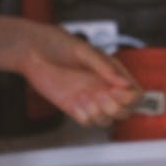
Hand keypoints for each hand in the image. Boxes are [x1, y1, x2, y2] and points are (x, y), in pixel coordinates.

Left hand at [16, 19, 142, 126]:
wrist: (31, 51)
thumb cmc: (57, 44)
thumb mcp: (83, 51)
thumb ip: (104, 67)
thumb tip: (124, 83)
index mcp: (111, 72)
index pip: (134, 93)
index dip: (131, 97)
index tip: (117, 91)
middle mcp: (103, 87)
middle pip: (124, 111)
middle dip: (116, 108)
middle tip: (100, 95)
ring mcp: (89, 99)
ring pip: (106, 120)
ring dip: (99, 113)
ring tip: (84, 96)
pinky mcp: (74, 107)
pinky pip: (87, 122)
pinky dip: (84, 116)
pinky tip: (75, 101)